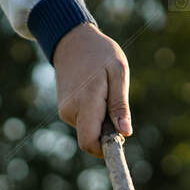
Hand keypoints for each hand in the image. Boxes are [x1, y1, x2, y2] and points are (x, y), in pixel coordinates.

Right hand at [52, 24, 131, 155]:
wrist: (72, 40)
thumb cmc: (100, 53)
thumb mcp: (118, 73)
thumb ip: (120, 105)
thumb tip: (125, 133)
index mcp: (86, 102)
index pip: (90, 143)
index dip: (105, 149)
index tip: (120, 139)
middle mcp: (71, 110)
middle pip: (90, 139)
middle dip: (106, 133)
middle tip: (116, 107)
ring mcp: (65, 111)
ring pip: (88, 131)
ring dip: (101, 121)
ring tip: (104, 93)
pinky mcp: (64, 110)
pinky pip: (83, 123)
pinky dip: (94, 115)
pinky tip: (96, 94)